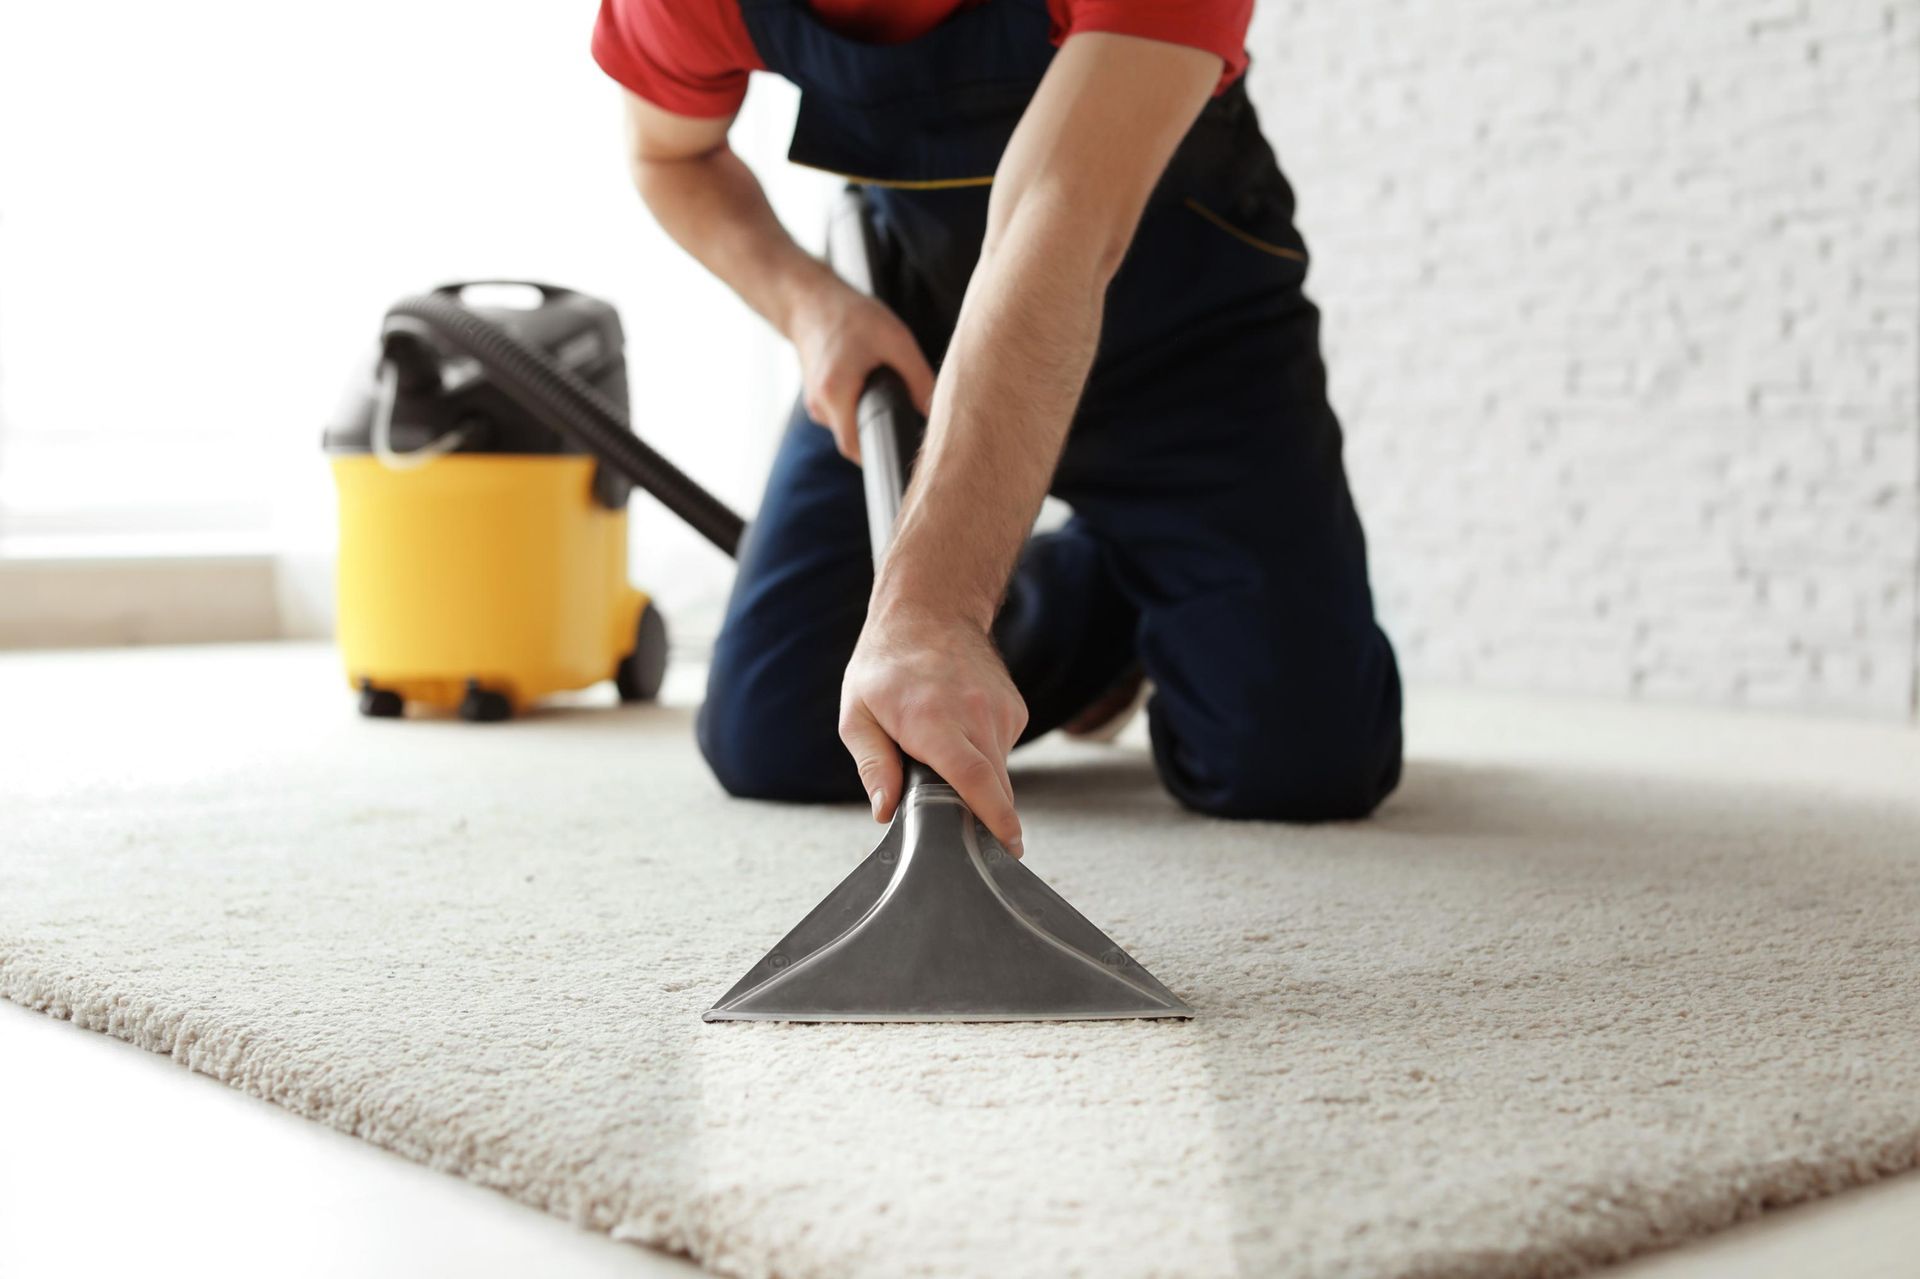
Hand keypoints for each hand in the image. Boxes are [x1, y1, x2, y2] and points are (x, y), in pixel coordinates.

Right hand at [785, 275, 935, 461]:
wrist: (809, 301)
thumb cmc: (851, 316)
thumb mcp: (895, 339)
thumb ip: (919, 378)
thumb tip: (936, 414)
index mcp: (835, 393)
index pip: (857, 448)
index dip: (883, 454)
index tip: (905, 449)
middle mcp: (820, 405)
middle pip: (855, 440)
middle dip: (882, 434)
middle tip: (907, 419)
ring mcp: (815, 405)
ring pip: (850, 427)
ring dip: (870, 418)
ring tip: (885, 391)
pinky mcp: (817, 399)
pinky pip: (843, 415)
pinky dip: (859, 407)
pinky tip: (870, 385)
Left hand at [838, 604, 1028, 856]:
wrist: (930, 612)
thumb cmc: (886, 666)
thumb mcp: (857, 714)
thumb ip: (872, 765)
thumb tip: (885, 811)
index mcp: (932, 719)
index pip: (973, 777)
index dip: (994, 816)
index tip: (1009, 844)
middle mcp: (974, 714)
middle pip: (993, 785)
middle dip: (982, 815)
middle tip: (957, 822)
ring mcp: (1000, 710)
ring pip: (1000, 771)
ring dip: (977, 780)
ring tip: (942, 752)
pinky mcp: (1015, 710)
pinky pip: (1003, 751)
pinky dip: (984, 755)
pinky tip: (960, 732)